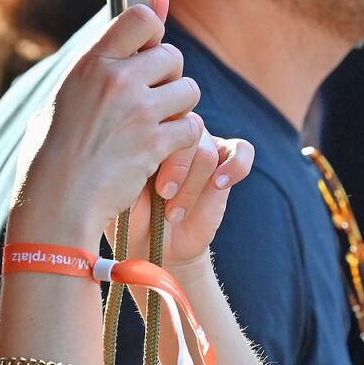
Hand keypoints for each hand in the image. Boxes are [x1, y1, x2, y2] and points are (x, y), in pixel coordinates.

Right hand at [8, 0, 201, 246]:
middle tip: (151, 103)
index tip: (147, 52)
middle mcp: (115, 80)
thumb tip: (125, 35)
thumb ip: (95, 69)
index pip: (141, 17)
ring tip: (153, 131)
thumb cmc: (51, 155)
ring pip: (189, 91)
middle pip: (172, 55)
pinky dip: (180, 144)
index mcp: (89, 65)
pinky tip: (157, 156)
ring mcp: (138, 110)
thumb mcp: (62, 101)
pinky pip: (191, 128)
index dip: (153, 33)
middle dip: (168, 78)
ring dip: (178, 110)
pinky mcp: (155, 142)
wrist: (56, 201)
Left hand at [113, 123, 254, 274]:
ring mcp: (201, 148)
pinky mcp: (225, 164)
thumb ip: (130, 162)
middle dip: (177, 167)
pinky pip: (241, 150)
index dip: (157, 144)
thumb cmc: (130, 217)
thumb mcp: (121, 190)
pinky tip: (218, 185)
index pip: (158, 119)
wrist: (153, 245)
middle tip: (163, 194)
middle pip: (187, 132)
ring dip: (192, 185)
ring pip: (207, 151)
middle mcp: (174, 136)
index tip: (144, 175)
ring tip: (174, 213)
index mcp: (145, 134)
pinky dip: (235, 166)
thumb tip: (142, 142)